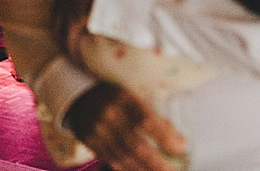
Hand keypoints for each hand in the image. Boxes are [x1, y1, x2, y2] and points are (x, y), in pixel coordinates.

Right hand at [65, 82, 187, 170]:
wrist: (77, 95)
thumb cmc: (113, 96)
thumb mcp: (134, 98)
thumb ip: (156, 118)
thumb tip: (181, 140)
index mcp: (123, 98)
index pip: (146, 120)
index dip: (164, 136)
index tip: (180, 148)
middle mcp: (109, 114)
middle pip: (135, 143)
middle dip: (156, 161)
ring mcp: (97, 130)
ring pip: (123, 156)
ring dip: (143, 170)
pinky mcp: (90, 142)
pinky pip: (110, 160)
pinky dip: (127, 169)